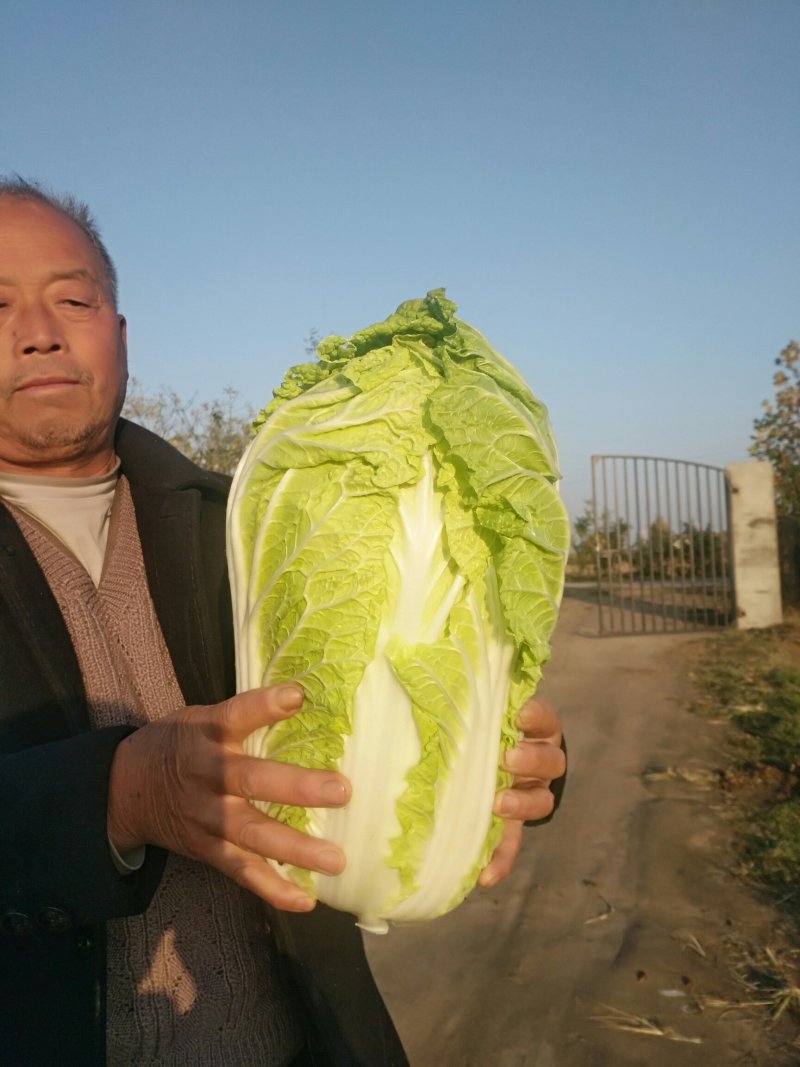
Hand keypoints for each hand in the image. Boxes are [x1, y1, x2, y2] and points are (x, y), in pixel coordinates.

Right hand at [107, 685, 349, 911]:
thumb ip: (244, 716)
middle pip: (250, 780)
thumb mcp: (200, 718)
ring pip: (251, 833)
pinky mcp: (207, 848)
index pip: (236, 715)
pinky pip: (241, 871)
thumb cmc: (179, 744)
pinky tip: (305, 899)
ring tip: (335, 860)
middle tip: (341, 790)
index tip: (296, 696)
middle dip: (296, 787)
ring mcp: (207, 816)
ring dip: (295, 848)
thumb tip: (304, 699)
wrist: (125, 788)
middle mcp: (208, 774)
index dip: (264, 706)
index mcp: (207, 734)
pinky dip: (272, 888)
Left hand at [478, 697, 564, 887]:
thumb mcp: (469, 709)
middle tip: (506, 757)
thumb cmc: (467, 727)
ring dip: (522, 802)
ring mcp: (527, 793)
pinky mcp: (513, 827)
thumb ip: (459, 698)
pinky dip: (500, 861)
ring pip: (542, 799)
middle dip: (532, 759)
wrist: (476, 760)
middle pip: (551, 760)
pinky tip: (484, 876)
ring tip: (498, 803)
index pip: (545, 719)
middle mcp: (535, 760)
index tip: (517, 715)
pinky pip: (513, 846)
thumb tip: (405, 662)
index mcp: (528, 729)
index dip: (536, 717)